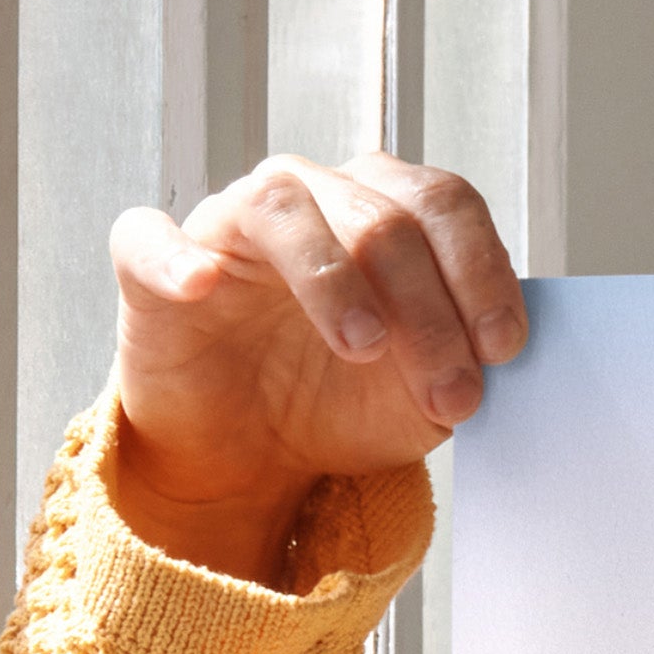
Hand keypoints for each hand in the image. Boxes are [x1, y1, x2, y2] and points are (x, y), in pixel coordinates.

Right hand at [104, 156, 525, 584]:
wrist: (252, 455)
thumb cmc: (340, 403)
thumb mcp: (423, 397)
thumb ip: (463, 364)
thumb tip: (497, 354)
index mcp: (385, 212)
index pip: (444, 205)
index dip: (481, 271)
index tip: (503, 348)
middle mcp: (312, 198)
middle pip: (382, 217)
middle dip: (429, 311)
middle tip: (450, 393)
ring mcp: (230, 224)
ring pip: (283, 208)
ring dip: (333, 278)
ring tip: (364, 348)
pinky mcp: (153, 265)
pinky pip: (150, 238)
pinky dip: (175, 257)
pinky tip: (202, 286)